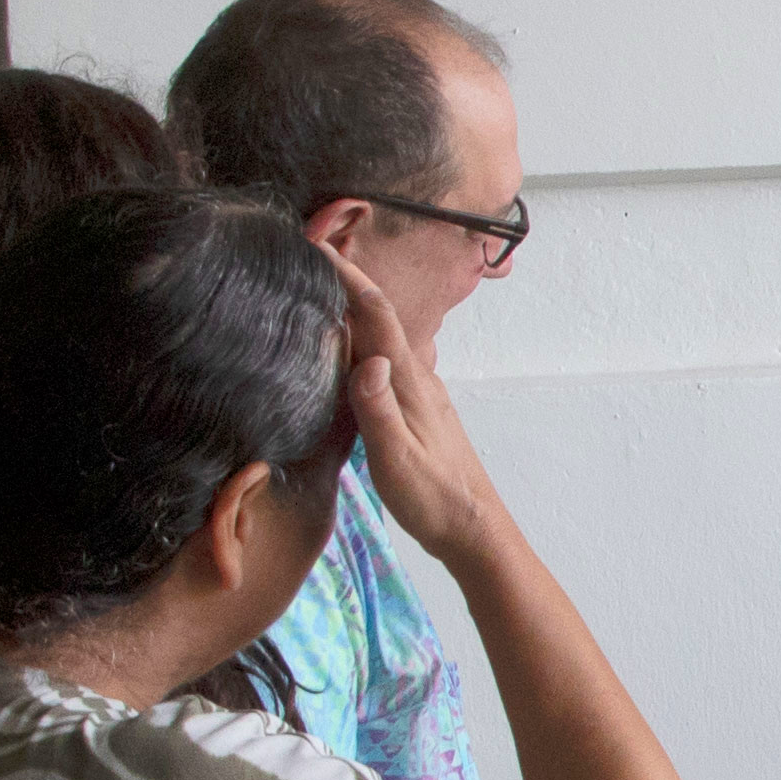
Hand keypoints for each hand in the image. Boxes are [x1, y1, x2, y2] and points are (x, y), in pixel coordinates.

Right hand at [328, 249, 504, 565]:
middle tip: (305, 264)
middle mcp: (418, 379)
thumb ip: (379, 411)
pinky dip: (362, 348)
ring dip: (353, 317)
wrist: (475, 532)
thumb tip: (367, 361)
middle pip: (379, 319)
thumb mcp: (397, 459)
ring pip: (383, 342)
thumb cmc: (434, 500)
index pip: (377, 315)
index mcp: (410, 383)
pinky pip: (386, 366)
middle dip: (345, 287)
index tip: (317, 247)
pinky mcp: (418, 413)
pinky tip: (346, 358)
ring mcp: (421, 395)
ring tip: (317, 301)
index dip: (348, 277)